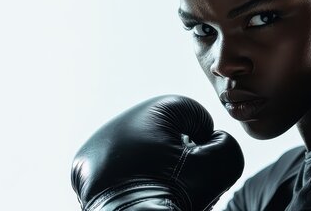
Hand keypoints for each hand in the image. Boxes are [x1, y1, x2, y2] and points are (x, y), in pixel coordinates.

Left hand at [71, 94, 243, 209]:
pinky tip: (139, 193)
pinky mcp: (84, 170)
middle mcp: (118, 123)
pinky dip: (129, 176)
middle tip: (181, 181)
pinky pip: (115, 166)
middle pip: (159, 130)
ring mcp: (96, 146)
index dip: (203, 140)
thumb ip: (226, 143)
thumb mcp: (222, 165)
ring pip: (136, 147)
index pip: (188, 113)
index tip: (198, 164)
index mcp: (149, 113)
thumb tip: (210, 140)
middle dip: (176, 153)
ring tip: (160, 187)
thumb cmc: (177, 197)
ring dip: (153, 163)